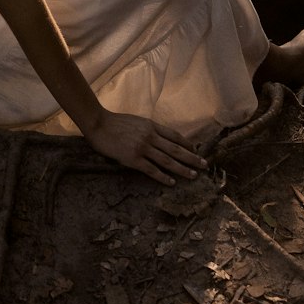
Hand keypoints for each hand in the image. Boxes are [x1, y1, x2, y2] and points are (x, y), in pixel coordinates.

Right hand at [85, 110, 206, 185]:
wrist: (99, 124)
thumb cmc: (116, 122)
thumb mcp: (137, 121)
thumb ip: (149, 129)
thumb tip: (160, 138)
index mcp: (151, 126)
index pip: (174, 136)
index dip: (187, 144)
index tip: (196, 151)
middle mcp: (150, 136)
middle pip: (175, 148)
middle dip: (191, 158)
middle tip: (204, 165)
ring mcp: (142, 147)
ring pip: (167, 160)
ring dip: (182, 169)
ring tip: (193, 175)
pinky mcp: (133, 159)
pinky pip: (152, 169)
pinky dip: (163, 176)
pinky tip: (172, 182)